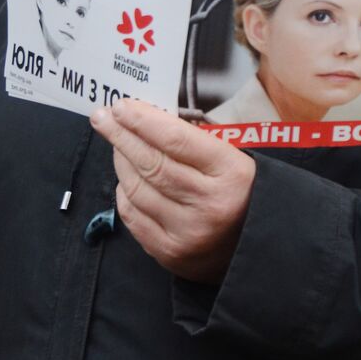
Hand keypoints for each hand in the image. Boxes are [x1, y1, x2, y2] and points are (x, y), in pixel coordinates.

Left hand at [90, 99, 256, 283]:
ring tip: (118, 146)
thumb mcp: (235, 159)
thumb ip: (196, 141)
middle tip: (103, 118)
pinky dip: (124, 192)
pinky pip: (132, 216)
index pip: (177, 140)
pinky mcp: (170, 252)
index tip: (122, 106)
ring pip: (137, 189)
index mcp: (232, 173)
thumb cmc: (242, 193)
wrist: (257, 244)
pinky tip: (127, 178)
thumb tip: (148, 119)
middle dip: (121, 136)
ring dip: (121, 161)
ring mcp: (188, 231)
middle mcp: (209, 204)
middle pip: (152, 163)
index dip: (144, 120)